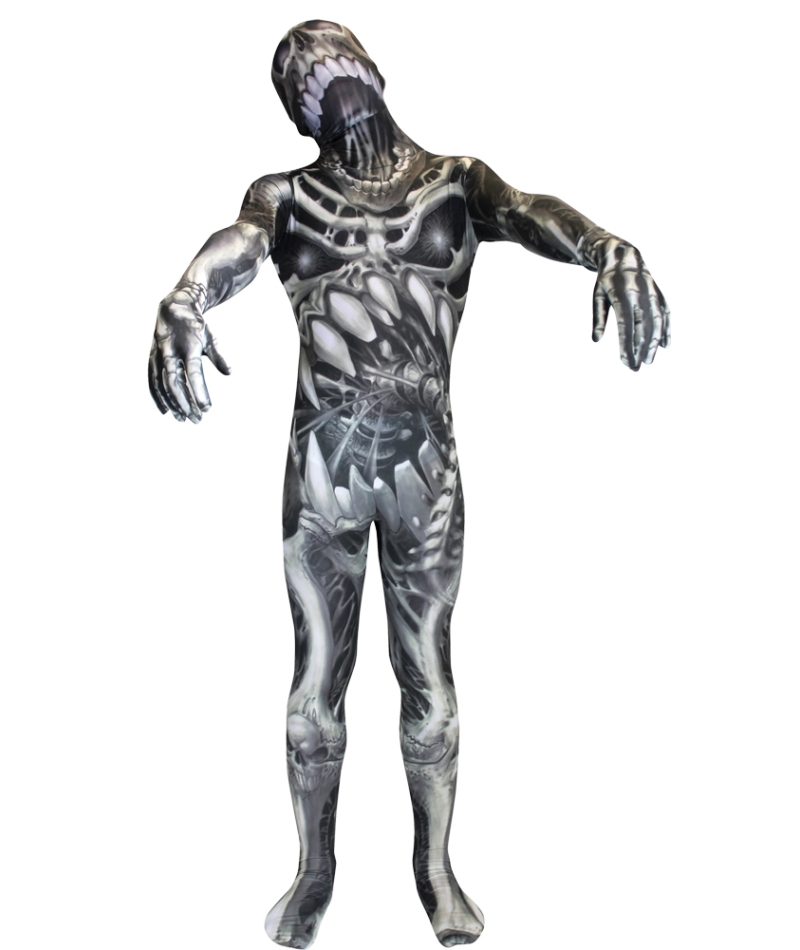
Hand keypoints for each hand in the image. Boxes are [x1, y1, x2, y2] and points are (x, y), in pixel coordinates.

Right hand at [148, 295, 229, 421]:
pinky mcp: (152, 359)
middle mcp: (171, 351)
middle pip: (175, 383)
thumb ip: (219, 356)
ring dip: (172, 404)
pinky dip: (158, 397)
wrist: (173, 308)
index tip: (208, 408)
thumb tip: (230, 372)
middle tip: (197, 419)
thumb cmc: (196, 327)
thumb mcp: (211, 338)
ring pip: (162, 385)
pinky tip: (166, 411)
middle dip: (185, 403)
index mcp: (188, 346)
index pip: (194, 373)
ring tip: (183, 419)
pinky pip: (152, 381)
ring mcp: (158, 355)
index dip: (199, 391)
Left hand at [591, 237, 670, 370]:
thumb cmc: (606, 280)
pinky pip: (665, 314)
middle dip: (640, 349)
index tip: (625, 363)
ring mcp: (652, 294)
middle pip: (643, 327)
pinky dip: (666, 330)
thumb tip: (595, 340)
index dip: (627, 346)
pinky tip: (666, 345)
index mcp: (623, 295)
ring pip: (657, 322)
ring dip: (654, 344)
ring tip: (649, 361)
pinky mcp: (659, 294)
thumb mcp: (598, 296)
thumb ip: (598, 317)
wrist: (624, 255)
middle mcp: (641, 294)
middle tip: (636, 368)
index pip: (626, 326)